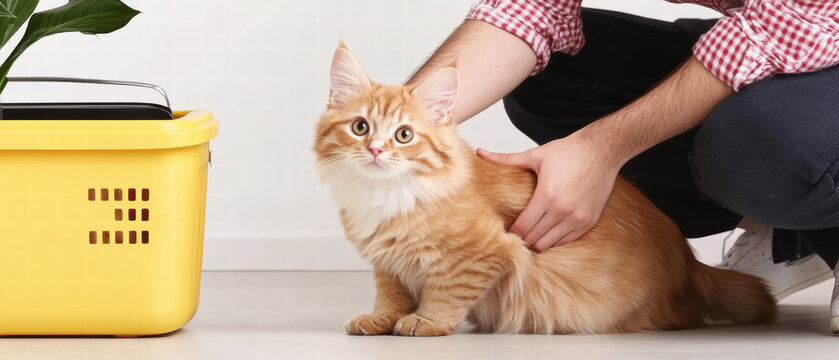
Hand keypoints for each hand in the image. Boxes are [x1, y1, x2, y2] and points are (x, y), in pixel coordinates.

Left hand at [477, 134, 620, 250]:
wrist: (602, 151)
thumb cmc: (569, 152)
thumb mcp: (535, 155)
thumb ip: (505, 158)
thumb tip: (479, 151)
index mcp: (548, 196)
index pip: (523, 227)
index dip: (512, 233)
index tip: (505, 231)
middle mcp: (564, 211)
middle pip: (534, 239)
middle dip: (522, 238)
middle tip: (515, 233)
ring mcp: (578, 219)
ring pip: (549, 244)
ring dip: (538, 240)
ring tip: (530, 233)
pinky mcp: (589, 222)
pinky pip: (566, 240)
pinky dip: (555, 238)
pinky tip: (547, 229)